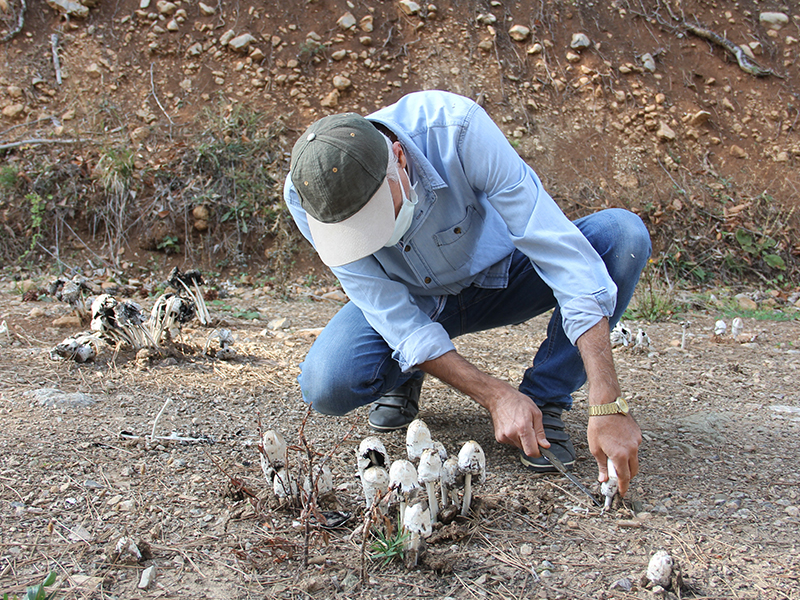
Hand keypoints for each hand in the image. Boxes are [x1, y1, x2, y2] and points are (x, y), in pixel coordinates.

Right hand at [420, 350, 549, 457]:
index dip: (538, 451)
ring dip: (521, 436)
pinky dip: (514, 435)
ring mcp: (502, 436)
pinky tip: (511, 422)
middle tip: (529, 426)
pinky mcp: (497, 436)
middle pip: (525, 449)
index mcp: (520, 426)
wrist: (491, 392)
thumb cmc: (514, 399)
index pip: (532, 450)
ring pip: (518, 445)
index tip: (542, 449)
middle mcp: (509, 433)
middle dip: (530, 440)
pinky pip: (511, 441)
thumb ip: (539, 429)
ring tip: (518, 420)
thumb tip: (545, 445)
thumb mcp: (533, 411)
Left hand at [587, 413, 640, 496]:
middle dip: (626, 476)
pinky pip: (635, 447)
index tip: (621, 492)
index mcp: (620, 455)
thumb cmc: (598, 425)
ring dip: (627, 462)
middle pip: (633, 470)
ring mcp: (636, 441)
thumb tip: (603, 478)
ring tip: (614, 454)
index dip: (623, 487)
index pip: (624, 477)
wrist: (607, 406)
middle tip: (617, 477)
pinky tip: (618, 443)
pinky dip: (628, 450)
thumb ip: (602, 465)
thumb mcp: (595, 448)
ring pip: (634, 458)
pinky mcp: (638, 434)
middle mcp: (631, 450)